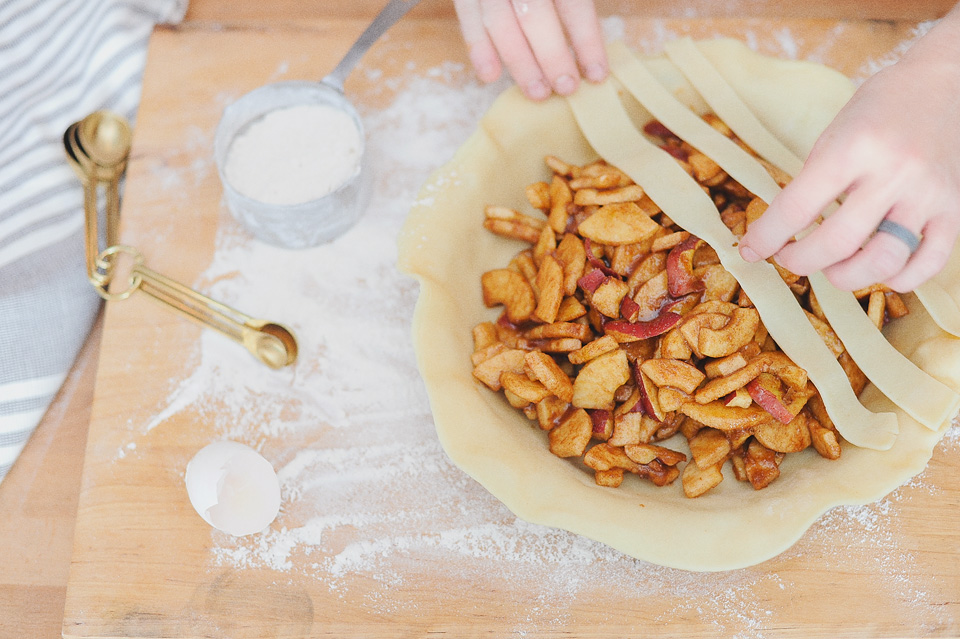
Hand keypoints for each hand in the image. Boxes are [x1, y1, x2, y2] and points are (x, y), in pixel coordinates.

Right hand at [452, 0, 607, 99]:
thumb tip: (591, 36)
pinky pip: (467, 17)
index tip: (597, 73)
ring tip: (538, 92)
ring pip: (500, 23)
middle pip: (535, 15)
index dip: (586, 40)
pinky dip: (478, 48)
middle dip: (552, 57)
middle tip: (566, 88)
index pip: (573, 4)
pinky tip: (490, 76)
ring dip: (519, 63)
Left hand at [738, 7, 959, 292]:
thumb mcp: (833, 136)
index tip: (750, 250)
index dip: (766, 237)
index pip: (798, 207)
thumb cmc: (878, 110)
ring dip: (846, 276)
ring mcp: (928, 194)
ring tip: (832, 267)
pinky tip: (877, 271)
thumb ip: (811, 184)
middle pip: (837, 243)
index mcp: (854, 148)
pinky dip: (898, 279)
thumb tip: (779, 235)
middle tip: (788, 258)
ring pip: (882, 261)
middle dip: (799, 261)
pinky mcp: (955, 209)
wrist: (943, 83)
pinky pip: (928, 263)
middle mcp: (894, 172)